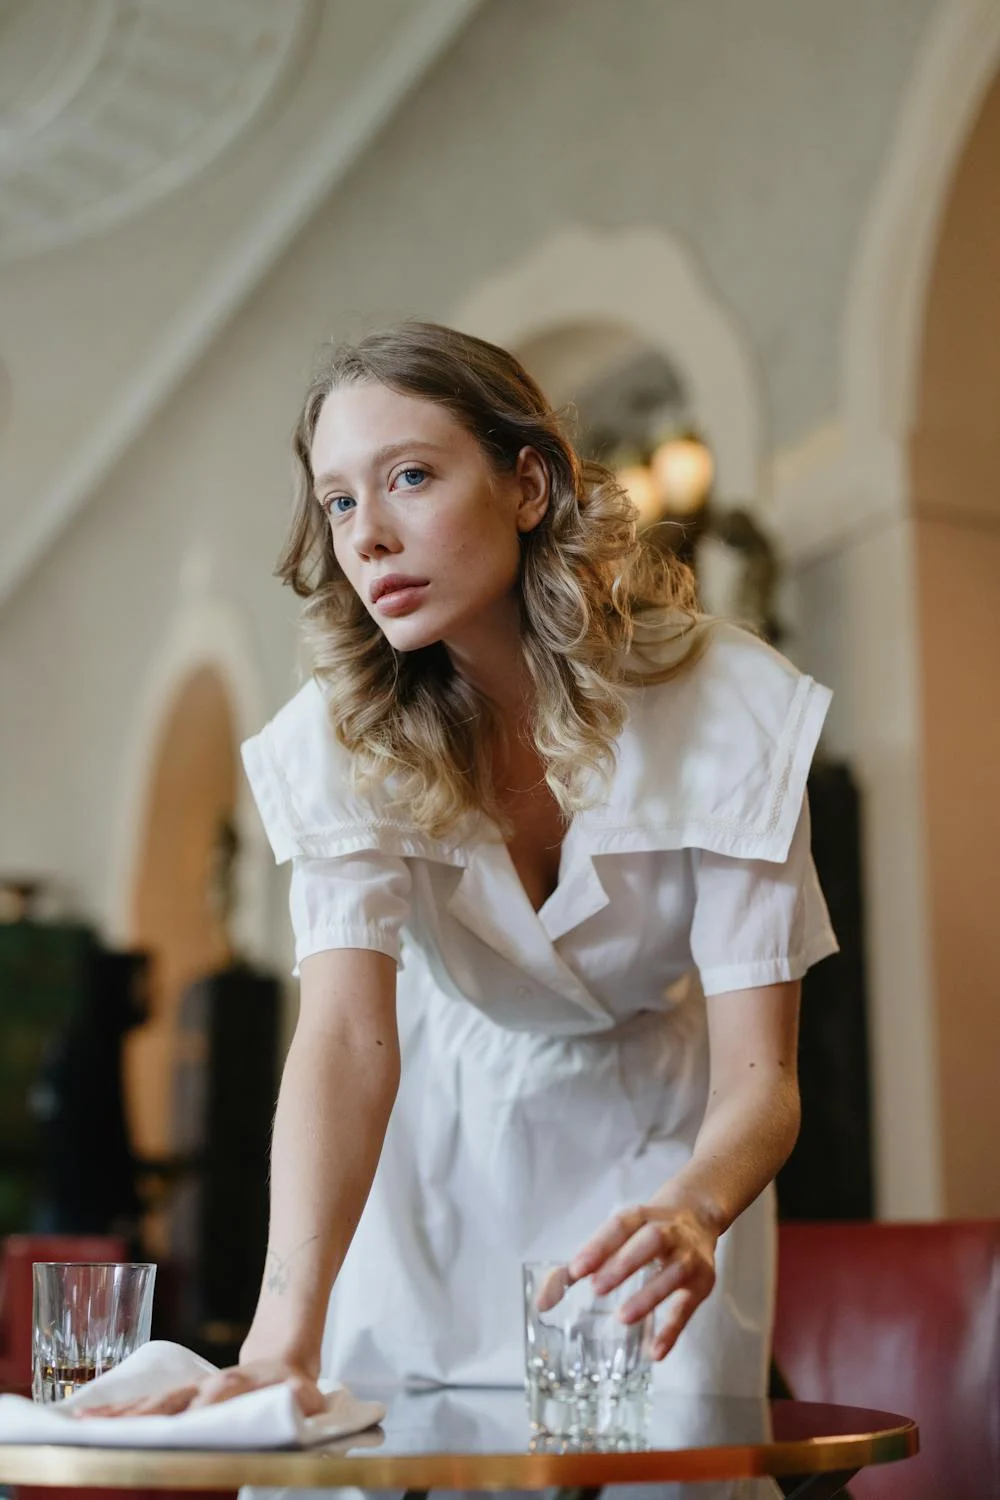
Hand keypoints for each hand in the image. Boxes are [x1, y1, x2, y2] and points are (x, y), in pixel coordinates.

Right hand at [73, 1356, 326, 1418]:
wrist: (282, 1351)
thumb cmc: (292, 1384)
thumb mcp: (307, 1395)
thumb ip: (303, 1404)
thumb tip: (306, 1407)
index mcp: (237, 1388)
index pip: (214, 1401)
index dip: (198, 1414)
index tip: (179, 1428)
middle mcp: (207, 1388)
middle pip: (170, 1403)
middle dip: (140, 1419)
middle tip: (105, 1433)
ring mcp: (190, 1390)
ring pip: (150, 1403)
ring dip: (118, 1416)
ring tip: (81, 1426)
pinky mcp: (178, 1395)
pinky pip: (143, 1403)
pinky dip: (114, 1412)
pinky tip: (84, 1419)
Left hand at [563, 1200, 718, 1360]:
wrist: (696, 1216)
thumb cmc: (644, 1232)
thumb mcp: (617, 1236)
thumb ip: (580, 1265)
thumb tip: (543, 1303)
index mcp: (641, 1217)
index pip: (619, 1226)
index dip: (599, 1246)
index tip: (576, 1269)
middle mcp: (668, 1232)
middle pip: (650, 1242)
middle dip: (624, 1263)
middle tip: (597, 1288)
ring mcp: (687, 1257)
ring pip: (672, 1273)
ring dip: (648, 1295)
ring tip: (622, 1318)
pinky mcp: (702, 1283)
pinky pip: (687, 1307)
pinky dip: (672, 1330)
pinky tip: (654, 1352)